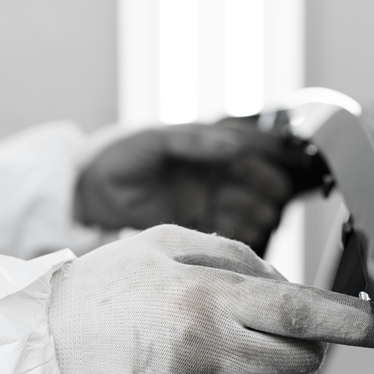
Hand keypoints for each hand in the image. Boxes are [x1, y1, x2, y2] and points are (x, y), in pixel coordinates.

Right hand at [46, 225, 373, 373]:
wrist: (44, 347)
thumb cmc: (102, 293)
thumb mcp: (165, 245)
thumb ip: (234, 253)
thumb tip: (286, 277)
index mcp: (209, 298)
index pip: (304, 312)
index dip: (351, 320)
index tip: (373, 324)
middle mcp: (213, 349)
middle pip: (304, 358)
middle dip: (303, 347)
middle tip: (273, 338)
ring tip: (251, 367)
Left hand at [74, 122, 312, 254]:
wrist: (92, 189)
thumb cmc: (122, 155)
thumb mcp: (156, 139)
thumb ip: (194, 141)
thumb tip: (233, 145)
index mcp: (205, 146)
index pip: (245, 147)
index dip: (266, 153)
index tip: (281, 161)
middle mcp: (210, 172)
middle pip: (251, 179)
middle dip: (264, 186)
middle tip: (272, 196)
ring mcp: (204, 198)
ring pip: (243, 204)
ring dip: (254, 210)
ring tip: (259, 217)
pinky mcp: (194, 222)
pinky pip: (225, 228)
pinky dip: (238, 231)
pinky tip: (244, 234)